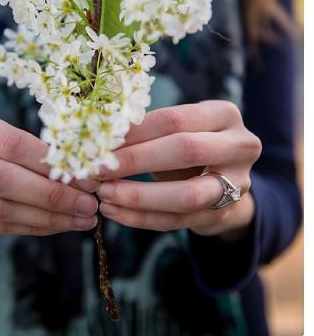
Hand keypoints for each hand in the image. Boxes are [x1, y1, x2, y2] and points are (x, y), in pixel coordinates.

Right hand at [0, 102, 99, 239]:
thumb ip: (27, 144)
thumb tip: (82, 168)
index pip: (8, 143)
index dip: (49, 162)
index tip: (85, 176)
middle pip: (0, 178)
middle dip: (51, 195)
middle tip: (87, 203)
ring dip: (46, 217)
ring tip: (80, 218)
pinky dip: (30, 227)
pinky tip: (56, 225)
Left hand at [96, 100, 260, 239]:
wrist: (222, 179)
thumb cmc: (186, 144)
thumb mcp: (174, 130)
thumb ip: (145, 132)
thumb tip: (96, 139)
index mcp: (223, 114)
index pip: (174, 119)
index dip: (135, 132)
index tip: (99, 141)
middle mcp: (239, 146)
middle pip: (186, 151)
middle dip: (136, 160)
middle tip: (98, 169)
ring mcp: (237, 184)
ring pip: (186, 194)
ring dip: (139, 196)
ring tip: (104, 195)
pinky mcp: (223, 215)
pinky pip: (178, 220)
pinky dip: (142, 218)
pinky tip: (115, 212)